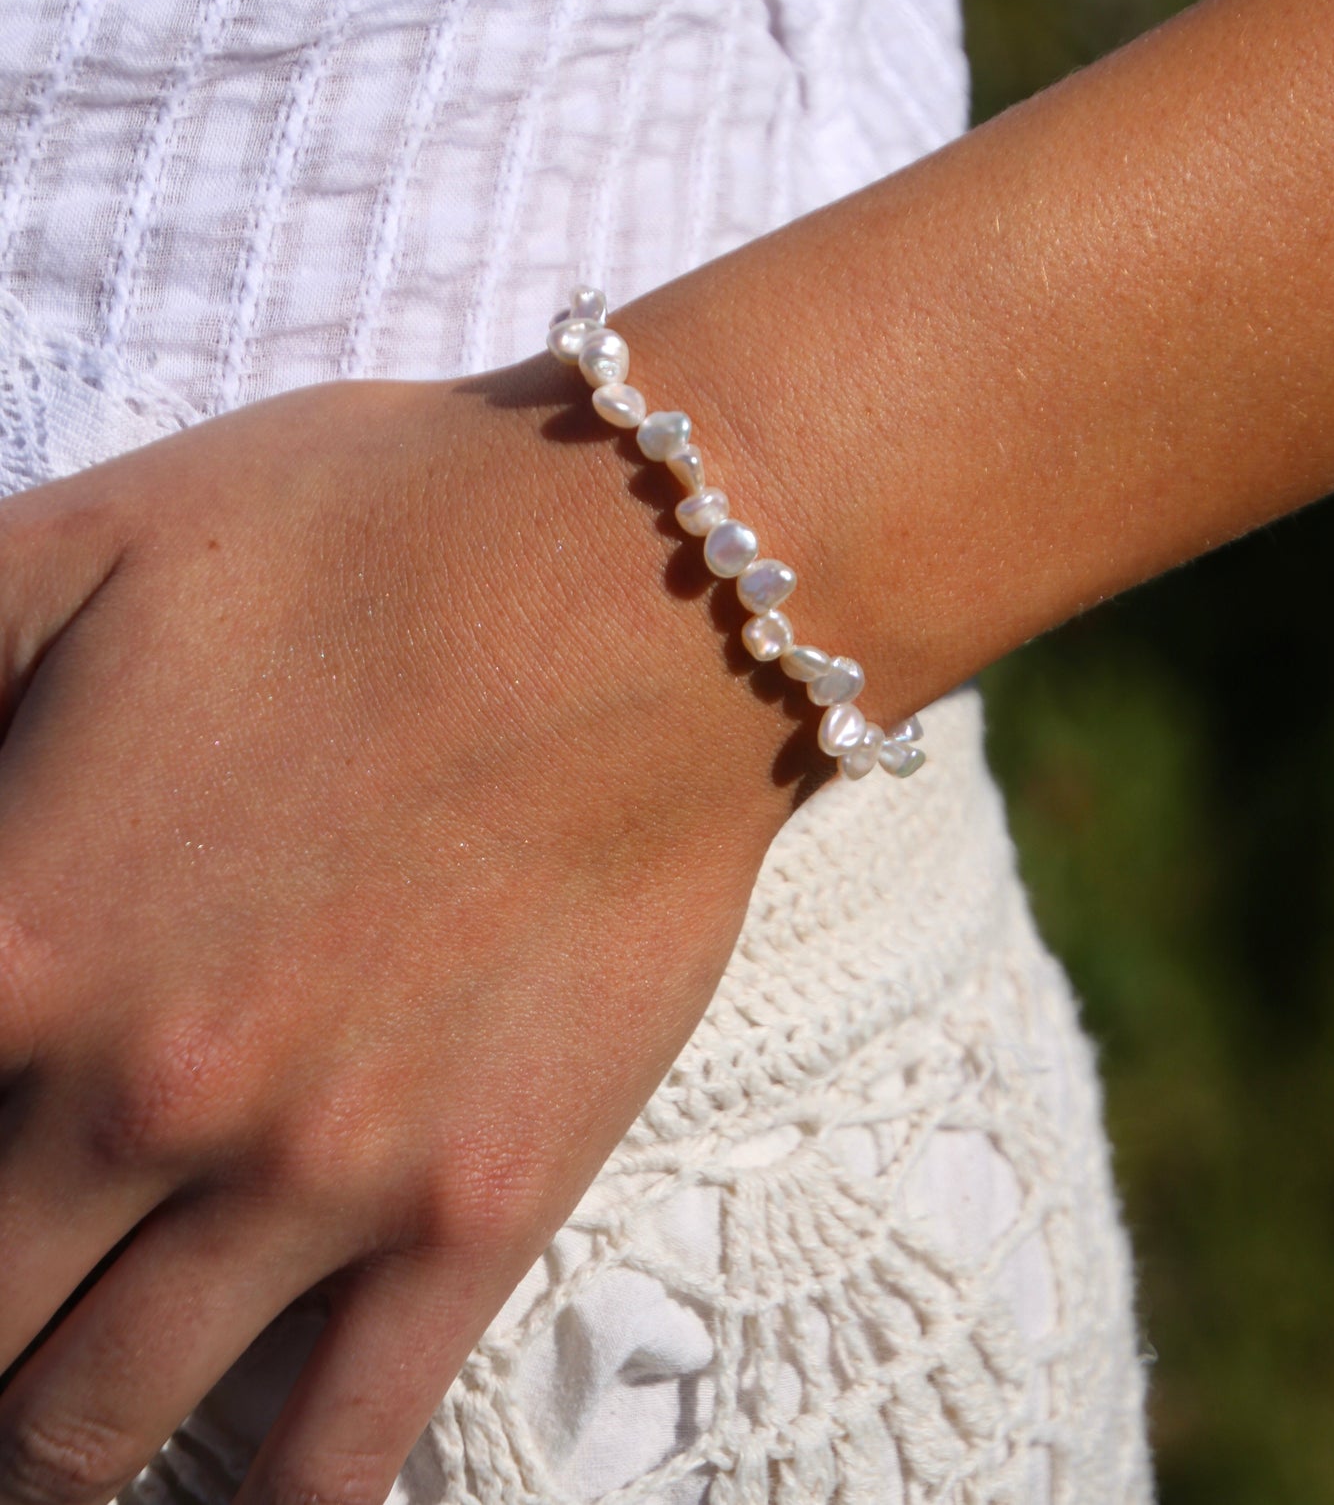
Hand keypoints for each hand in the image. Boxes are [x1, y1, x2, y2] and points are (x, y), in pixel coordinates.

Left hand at [0, 369, 798, 1504]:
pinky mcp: (475, 1211)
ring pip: (91, 1431)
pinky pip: (341, 1454)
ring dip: (34, 1463)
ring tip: (29, 1448)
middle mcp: (139, 1100)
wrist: (655, 583)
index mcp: (15, 938)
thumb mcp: (77, 541)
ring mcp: (316, 1181)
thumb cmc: (375, 536)